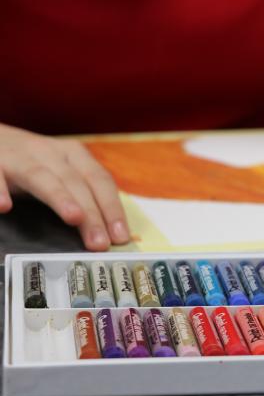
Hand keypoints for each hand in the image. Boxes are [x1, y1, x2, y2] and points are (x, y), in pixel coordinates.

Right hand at [0, 123, 129, 249]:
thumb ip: (81, 195)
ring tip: (74, 217)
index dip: (112, 207)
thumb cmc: (33, 162)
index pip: (99, 179)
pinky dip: (0, 190)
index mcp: (73, 154)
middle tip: (100, 242)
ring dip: (59, 197)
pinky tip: (5, 207)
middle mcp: (50, 153)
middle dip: (91, 213)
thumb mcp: (61, 171)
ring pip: (42, 177)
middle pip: (75, 182)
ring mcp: (20, 157)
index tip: (120, 236)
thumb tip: (108, 232)